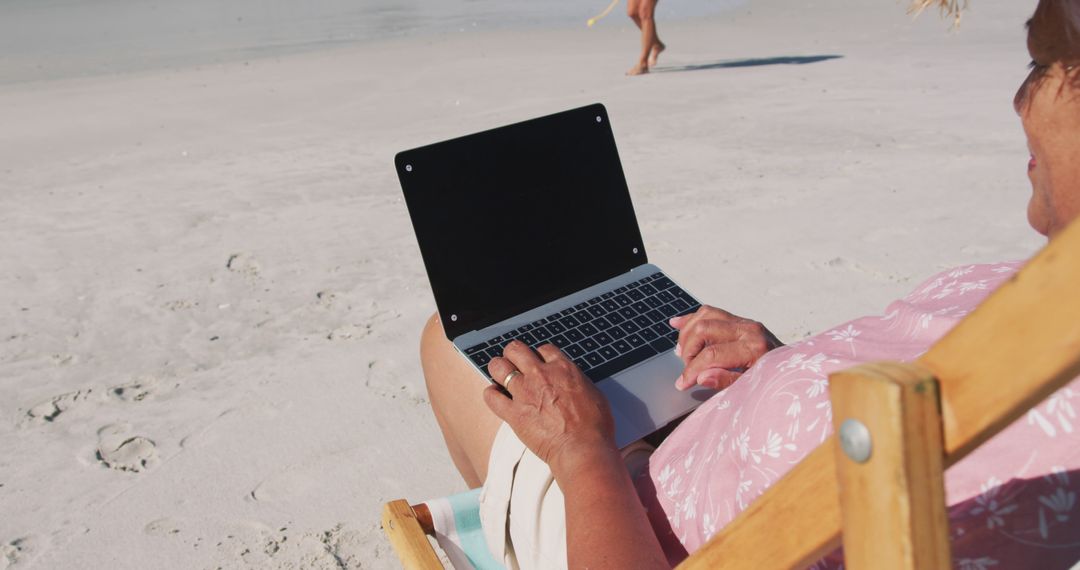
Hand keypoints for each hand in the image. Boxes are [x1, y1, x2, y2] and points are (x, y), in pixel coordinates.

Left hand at [483, 340, 618, 478]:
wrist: (583, 448)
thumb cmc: (594, 427)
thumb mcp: (593, 393)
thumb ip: (577, 383)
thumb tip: (573, 383)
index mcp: (563, 369)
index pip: (543, 349)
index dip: (539, 355)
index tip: (538, 362)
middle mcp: (541, 375)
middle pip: (516, 350)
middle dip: (513, 354)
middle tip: (514, 362)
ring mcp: (525, 392)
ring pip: (498, 367)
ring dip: (498, 369)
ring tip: (499, 375)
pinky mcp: (513, 413)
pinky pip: (491, 397)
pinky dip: (491, 395)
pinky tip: (494, 396)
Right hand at [670, 305, 782, 390]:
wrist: (795, 368)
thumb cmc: (774, 380)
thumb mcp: (753, 387)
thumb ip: (727, 381)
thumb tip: (702, 377)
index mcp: (753, 348)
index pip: (711, 355)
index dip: (692, 369)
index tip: (682, 383)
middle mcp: (749, 330)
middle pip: (704, 330)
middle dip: (688, 350)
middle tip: (686, 368)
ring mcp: (744, 322)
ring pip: (705, 316)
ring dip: (688, 333)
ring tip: (681, 352)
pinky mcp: (740, 320)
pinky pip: (711, 312)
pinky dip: (693, 318)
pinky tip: (678, 324)